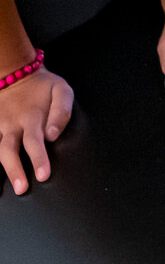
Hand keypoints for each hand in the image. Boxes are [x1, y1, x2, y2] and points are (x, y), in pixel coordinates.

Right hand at [0, 66, 73, 193]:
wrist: (15, 74)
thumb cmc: (43, 86)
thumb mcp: (61, 91)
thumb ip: (60, 112)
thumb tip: (53, 135)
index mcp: (31, 117)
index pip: (34, 142)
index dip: (39, 159)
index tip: (43, 175)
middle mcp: (12, 125)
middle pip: (10, 150)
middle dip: (16, 170)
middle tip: (23, 188)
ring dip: (5, 168)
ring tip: (13, 186)